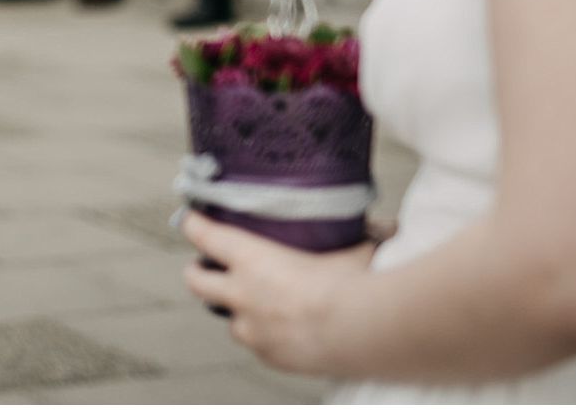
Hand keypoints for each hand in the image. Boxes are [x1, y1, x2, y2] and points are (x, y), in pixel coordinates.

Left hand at [180, 209, 374, 376]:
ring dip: (238, 313)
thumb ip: (357, 237)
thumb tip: (385, 227)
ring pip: (230, 320)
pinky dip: (266, 338)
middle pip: (196, 281)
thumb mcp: (351, 250)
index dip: (193, 225)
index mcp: (252, 259)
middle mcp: (242, 293)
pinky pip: (259, 345)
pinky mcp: (269, 355)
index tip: (190, 219)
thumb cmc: (353, 286)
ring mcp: (252, 329)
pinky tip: (284, 332)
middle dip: (196, 273)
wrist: (363, 333)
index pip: (205, 235)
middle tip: (203, 268)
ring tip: (256, 307)